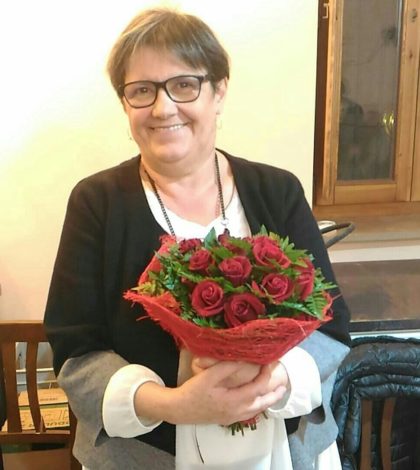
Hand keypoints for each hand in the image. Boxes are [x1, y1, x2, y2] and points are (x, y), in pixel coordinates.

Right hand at [172, 360, 287, 424]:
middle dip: (274, 394)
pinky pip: (249, 413)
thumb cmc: (193, 391)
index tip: (271, 362)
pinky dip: (257, 405)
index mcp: (234, 401)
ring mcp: (233, 417)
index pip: (258, 387)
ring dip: (267, 400)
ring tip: (274, 393)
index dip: (266, 375)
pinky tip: (256, 400)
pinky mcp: (227, 419)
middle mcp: (237, 411)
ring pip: (256, 410)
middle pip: (262, 403)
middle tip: (284, 385)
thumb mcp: (209, 376)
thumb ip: (228, 367)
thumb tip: (244, 359)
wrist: (179, 410)